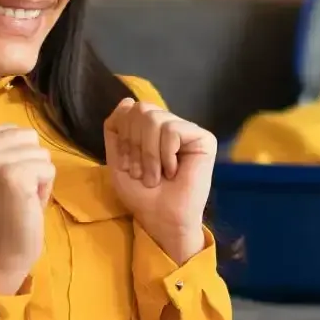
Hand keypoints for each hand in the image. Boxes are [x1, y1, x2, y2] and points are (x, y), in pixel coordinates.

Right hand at [0, 125, 54, 295]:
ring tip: (20, 198)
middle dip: (30, 164)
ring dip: (38, 177)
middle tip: (14, 192)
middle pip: (28, 137)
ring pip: (41, 153)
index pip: (11, 130)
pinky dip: (45, 189)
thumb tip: (30, 134)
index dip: (18, 157)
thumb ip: (2, 149)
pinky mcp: (13, 175)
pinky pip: (48, 169)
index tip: (2, 184)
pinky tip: (28, 204)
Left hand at [104, 98, 216, 262]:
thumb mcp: (117, 159)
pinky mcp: (204, 139)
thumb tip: (127, 101)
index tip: (128, 165)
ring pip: (155, 119)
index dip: (124, 136)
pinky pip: (172, 130)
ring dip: (149, 155)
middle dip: (135, 145)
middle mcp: (171, 125)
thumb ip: (116, 129)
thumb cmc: (142, 195)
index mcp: (151, 129)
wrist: (162, 219)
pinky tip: (173, 172)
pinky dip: (165, 155)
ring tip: (155, 176)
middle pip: (142, 110)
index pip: (130, 109)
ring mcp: (188, 130)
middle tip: (142, 173)